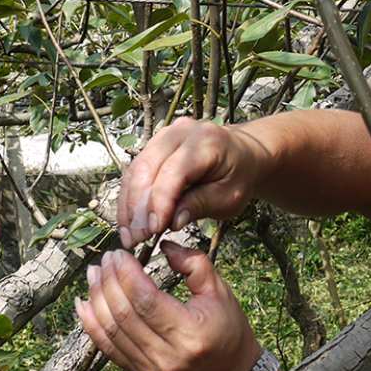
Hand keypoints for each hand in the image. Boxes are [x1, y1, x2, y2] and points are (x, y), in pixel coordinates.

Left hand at [76, 241, 263, 370]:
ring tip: (93, 275)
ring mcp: (151, 370)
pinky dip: (92, 326)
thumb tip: (163, 246)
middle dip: (108, 282)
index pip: (145, 300)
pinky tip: (84, 305)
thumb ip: (193, 263)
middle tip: (105, 260)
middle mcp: (167, 356)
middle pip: (124, 315)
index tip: (120, 254)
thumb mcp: (220, 292)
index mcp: (189, 333)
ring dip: (97, 300)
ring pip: (111, 332)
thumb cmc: (230, 331)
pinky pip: (108, 350)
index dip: (126, 274)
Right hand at [117, 117, 262, 248]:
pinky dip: (130, 198)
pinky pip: (135, 171)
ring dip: (129, 206)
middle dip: (137, 207)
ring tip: (130, 236)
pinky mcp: (155, 145)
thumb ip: (200, 205)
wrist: (241, 154)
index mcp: (206, 141)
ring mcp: (165, 136)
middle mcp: (181, 132)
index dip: (159, 203)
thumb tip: (172, 222)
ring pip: (135, 171)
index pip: (173, 173)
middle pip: (147, 169)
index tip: (153, 230)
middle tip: (136, 238)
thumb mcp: (229, 196)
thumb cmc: (238, 175)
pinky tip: (129, 222)